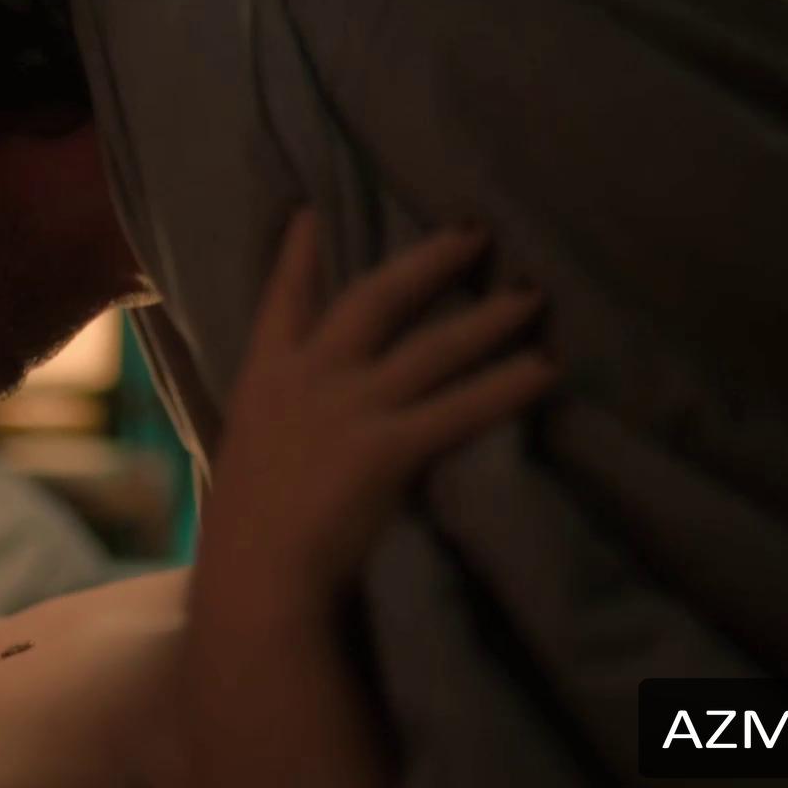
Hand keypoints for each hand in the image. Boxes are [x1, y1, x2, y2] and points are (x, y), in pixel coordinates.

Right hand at [202, 209, 557, 599]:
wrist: (253, 575)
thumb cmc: (241, 533)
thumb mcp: (245, 454)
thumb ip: (277, 423)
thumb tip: (300, 422)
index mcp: (264, 378)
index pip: (283, 302)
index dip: (299, 256)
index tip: (312, 213)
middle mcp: (310, 378)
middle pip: (375, 299)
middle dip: (427, 262)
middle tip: (474, 231)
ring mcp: (350, 408)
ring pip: (432, 347)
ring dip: (488, 318)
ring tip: (531, 295)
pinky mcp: (388, 447)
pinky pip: (461, 407)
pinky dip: (507, 386)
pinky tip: (545, 370)